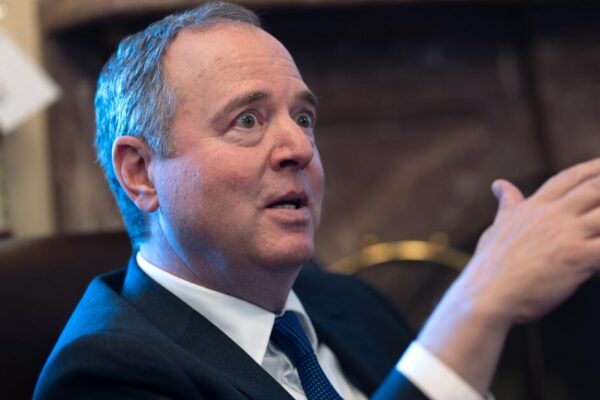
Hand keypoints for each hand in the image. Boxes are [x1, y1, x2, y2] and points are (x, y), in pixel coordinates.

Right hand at [460, 158, 599, 324]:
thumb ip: (507, 205)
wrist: (486, 295)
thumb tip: (500, 184)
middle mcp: (551, 215)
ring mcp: (565, 234)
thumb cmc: (490, 267)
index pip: (567, 178)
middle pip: (595, 187)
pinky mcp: (576, 257)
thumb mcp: (497, 228)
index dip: (592, 168)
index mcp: (533, 208)